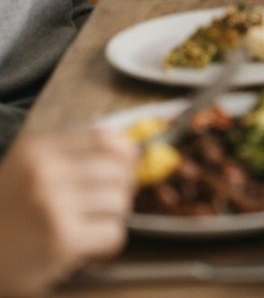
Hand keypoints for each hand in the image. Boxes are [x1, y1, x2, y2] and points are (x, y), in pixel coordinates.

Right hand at [0, 128, 135, 296]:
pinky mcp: (63, 239)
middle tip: (108, 202)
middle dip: (121, 188)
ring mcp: (54, 206)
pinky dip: (107, 242)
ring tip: (94, 224)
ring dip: (113, 216)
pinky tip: (89, 245)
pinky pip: (113, 233)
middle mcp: (45, 173)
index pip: (103, 138)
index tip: (129, 164)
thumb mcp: (28, 170)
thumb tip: (132, 149)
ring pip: (119, 201)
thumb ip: (72, 153)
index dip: (125, 152)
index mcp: (37, 150)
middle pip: (117, 170)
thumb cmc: (10, 213)